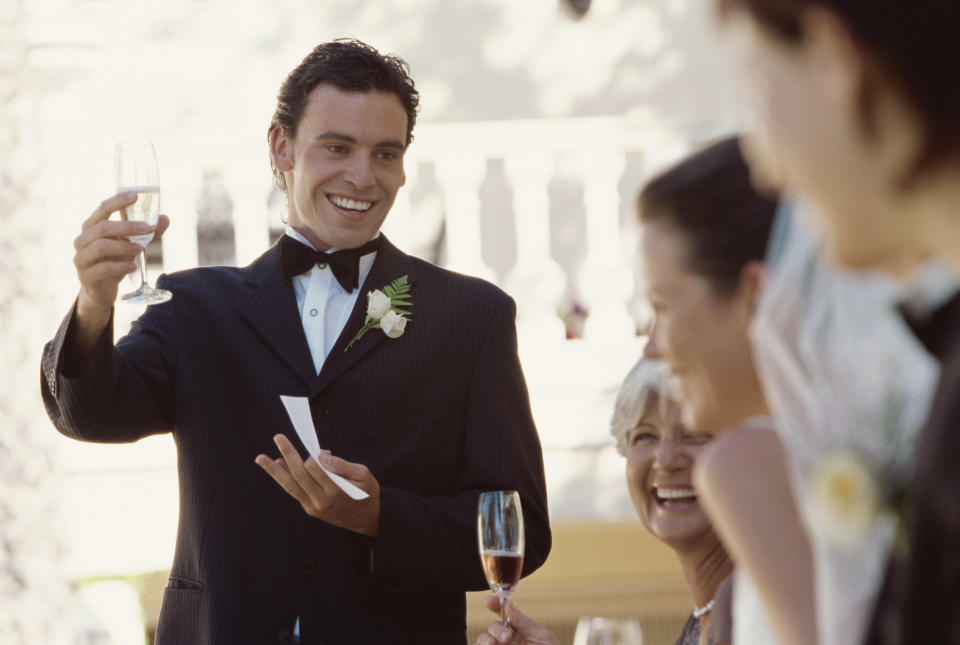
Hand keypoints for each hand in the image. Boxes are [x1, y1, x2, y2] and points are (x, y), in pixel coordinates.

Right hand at [73, 191, 169, 322]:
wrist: (100, 291)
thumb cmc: (114, 262)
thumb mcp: (131, 245)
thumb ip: (146, 233)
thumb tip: (165, 218)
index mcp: (91, 228)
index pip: (102, 209)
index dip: (118, 201)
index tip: (136, 196)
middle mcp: (82, 240)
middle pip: (103, 227)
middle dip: (127, 226)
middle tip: (147, 228)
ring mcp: (81, 258)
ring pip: (101, 247)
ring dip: (124, 246)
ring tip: (141, 248)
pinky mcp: (85, 277)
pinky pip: (102, 268)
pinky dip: (120, 266)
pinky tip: (133, 266)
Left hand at [255, 434, 380, 535]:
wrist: (370, 520)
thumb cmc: (368, 494)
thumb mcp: (363, 474)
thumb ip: (341, 464)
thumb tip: (321, 454)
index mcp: (336, 491)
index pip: (315, 468)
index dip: (314, 455)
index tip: (320, 450)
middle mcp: (322, 501)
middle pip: (299, 475)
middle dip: (288, 454)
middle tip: (278, 437)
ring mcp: (314, 507)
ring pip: (290, 486)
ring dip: (275, 471)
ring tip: (260, 458)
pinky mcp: (311, 510)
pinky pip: (294, 491)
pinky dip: (285, 479)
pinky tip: (277, 466)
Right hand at [476, 597, 557, 644]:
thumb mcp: (542, 637)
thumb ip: (524, 622)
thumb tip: (508, 605)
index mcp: (521, 630)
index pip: (504, 613)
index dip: (495, 605)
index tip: (489, 602)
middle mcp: (509, 640)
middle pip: (493, 627)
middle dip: (496, 628)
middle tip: (507, 636)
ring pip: (483, 641)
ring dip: (485, 640)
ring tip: (493, 644)